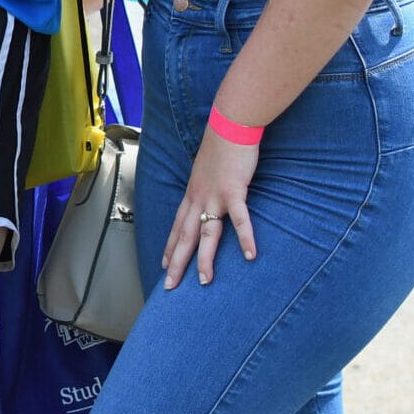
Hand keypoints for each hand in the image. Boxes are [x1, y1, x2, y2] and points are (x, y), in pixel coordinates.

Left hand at [162, 130, 258, 288]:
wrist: (229, 126)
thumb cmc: (220, 148)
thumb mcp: (206, 171)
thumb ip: (206, 187)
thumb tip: (208, 199)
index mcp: (192, 194)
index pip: (176, 226)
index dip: (169, 247)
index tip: (163, 265)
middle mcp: (198, 198)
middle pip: (184, 236)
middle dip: (176, 263)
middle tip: (170, 286)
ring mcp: (214, 196)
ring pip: (206, 233)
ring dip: (204, 259)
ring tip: (204, 281)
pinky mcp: (233, 191)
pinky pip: (240, 219)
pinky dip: (245, 237)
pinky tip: (250, 255)